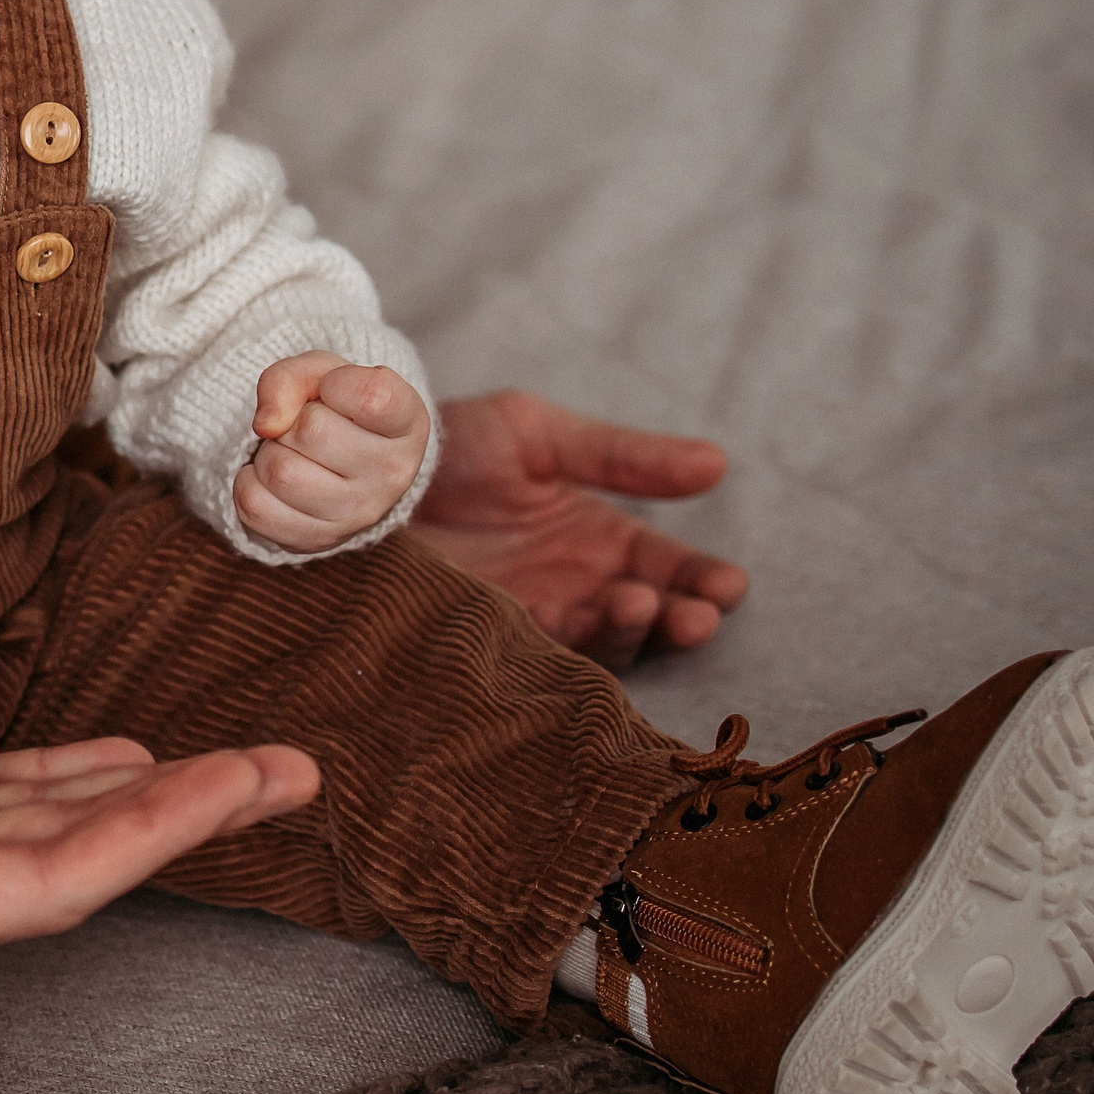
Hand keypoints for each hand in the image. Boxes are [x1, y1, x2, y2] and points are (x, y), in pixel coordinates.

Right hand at [0, 736, 319, 1093]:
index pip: (43, 882)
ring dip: (132, 790)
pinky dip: (43, 773)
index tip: (243, 788)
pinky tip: (93, 757)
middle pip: (71, 850)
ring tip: (231, 759)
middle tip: (295, 765)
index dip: (149, 837)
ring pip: (32, 821)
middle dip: (184, 810)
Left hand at [233, 351, 430, 552]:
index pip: (371, 397)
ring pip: (281, 472)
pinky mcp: (317, 539)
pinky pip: (255, 505)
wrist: (338, 458)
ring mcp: (358, 514)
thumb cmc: (335, 406)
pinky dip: (249, 482)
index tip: (335, 389)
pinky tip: (274, 479)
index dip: (337, 383)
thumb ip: (290, 378)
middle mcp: (393, 474)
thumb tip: (266, 424)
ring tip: (293, 452)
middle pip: (312, 432)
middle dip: (293, 420)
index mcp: (407, 422)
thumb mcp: (320, 373)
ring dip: (269, 452)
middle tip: (307, 426)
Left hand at [409, 390, 748, 666]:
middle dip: (681, 618)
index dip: (703, 580)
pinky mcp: (487, 636)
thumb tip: (718, 465)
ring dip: (631, 631)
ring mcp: (535, 614)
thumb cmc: (455, 443)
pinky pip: (536, 657)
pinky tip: (577, 627)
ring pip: (601, 642)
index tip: (726, 584)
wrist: (367, 467)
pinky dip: (565, 650)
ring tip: (638, 604)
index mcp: (602, 536)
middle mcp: (578, 584)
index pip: (671, 567)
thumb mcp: (542, 436)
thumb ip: (623, 457)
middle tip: (695, 613)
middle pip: (649, 616)